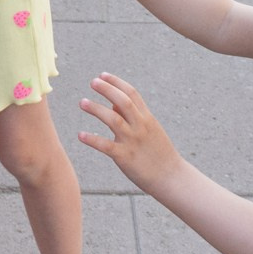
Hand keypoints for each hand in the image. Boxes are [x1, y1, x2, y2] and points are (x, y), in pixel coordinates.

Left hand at [79, 72, 184, 194]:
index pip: (132, 93)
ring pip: (113, 120)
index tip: (102, 75)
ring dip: (96, 109)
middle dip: (107, 89)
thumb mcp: (150, 130)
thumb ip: (132, 116)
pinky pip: (106, 146)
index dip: (116, 82)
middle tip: (92, 82)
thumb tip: (112, 102)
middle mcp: (140, 127)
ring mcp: (133, 141)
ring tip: (82, 102)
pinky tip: (80, 135)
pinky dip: (92, 139)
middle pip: (123, 101)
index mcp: (147, 118)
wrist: (172, 178)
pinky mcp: (125, 157)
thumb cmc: (158, 153)